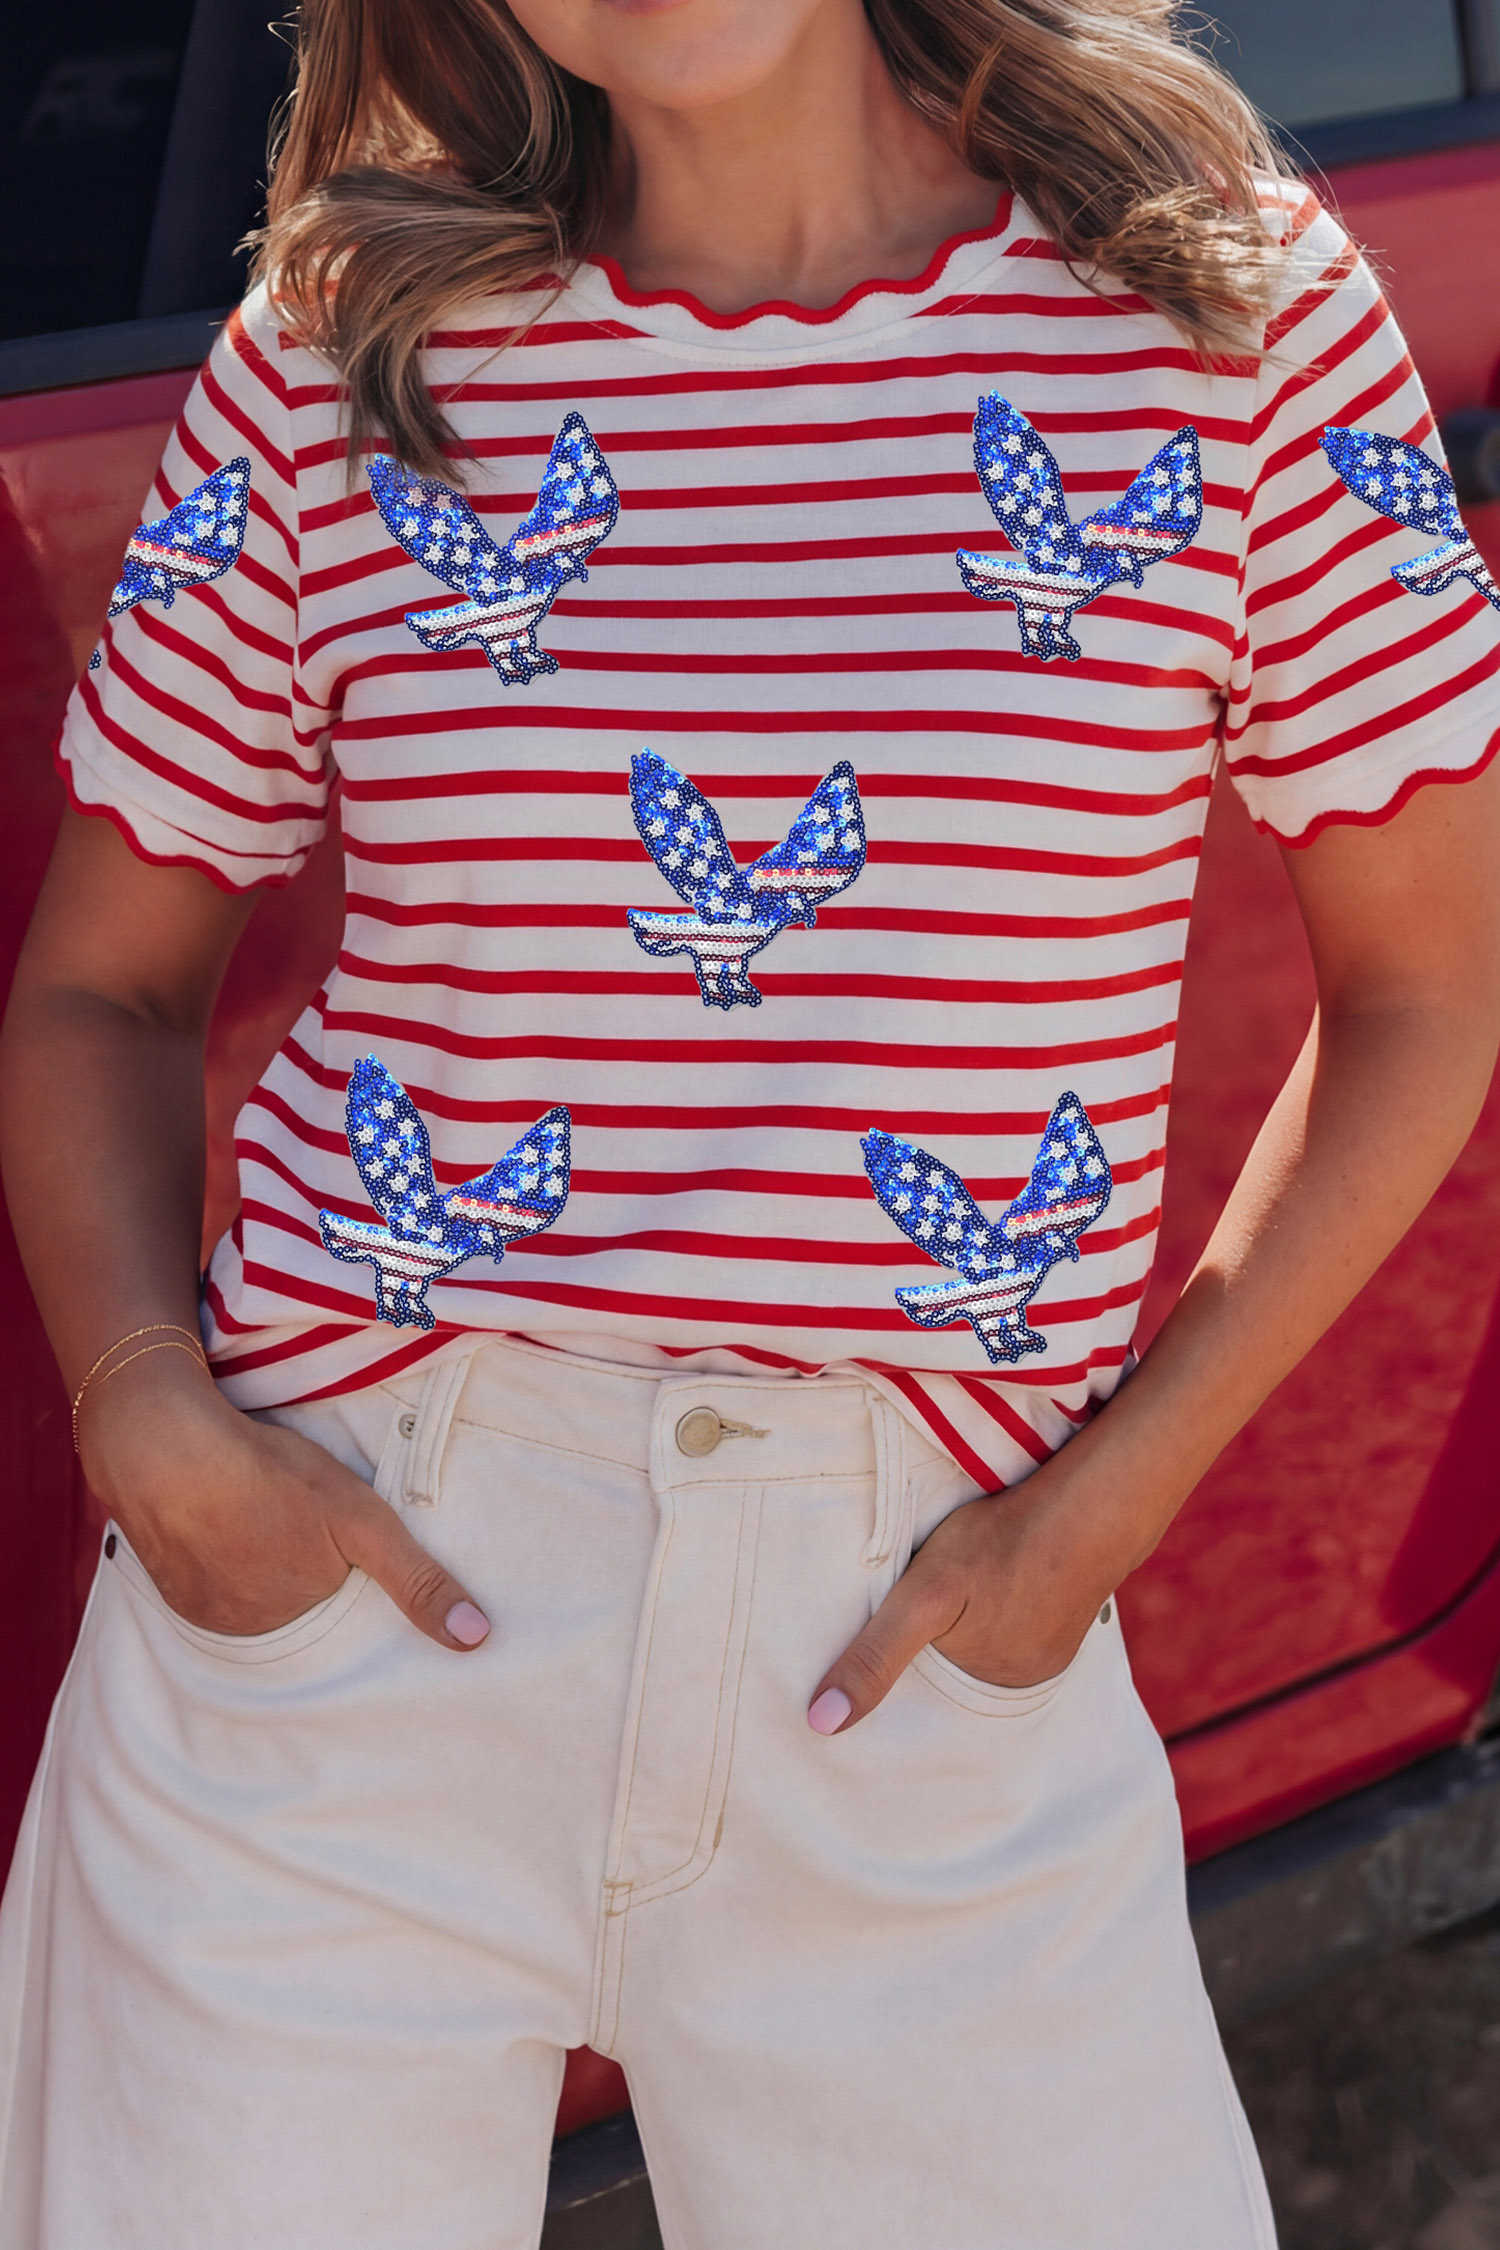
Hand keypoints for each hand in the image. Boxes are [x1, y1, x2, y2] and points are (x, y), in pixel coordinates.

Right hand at [79, 1347, 490, 1648]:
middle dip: (297, 1566)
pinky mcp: (165, 1579)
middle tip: (289, 1515)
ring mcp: (199, 1608)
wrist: (164, 1447)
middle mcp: (245, 1630)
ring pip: (249, 1587)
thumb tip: (477, 1639)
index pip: (337, 1604)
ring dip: (256, 1558)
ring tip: (260, 1512)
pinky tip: (223, 1515)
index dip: (338, 1568)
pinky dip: (219, 1551)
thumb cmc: (269, 1479)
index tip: (329, 1539)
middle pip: (292, 1599)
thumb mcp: (362, 1523)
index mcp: (295, 1623)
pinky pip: (206, 1575)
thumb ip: (417, 1581)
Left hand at [806, 1475, 1118, 1733]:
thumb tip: (821, 1724)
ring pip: (986, 1647)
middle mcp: (1019, 1680)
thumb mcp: (924, 1595)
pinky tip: (994, 1584)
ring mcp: (1048, 1651)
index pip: (921, 1696)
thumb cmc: (1001, 1545)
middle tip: (923, 1607)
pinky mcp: (1065, 1619)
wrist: (1089, 1508)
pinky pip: (1017, 1627)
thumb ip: (875, 1656)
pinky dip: (1000, 1612)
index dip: (898, 1675)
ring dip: (968, 1628)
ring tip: (959, 1593)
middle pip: (955, 1670)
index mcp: (982, 1688)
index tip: (870, 1654)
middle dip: (933, 1651)